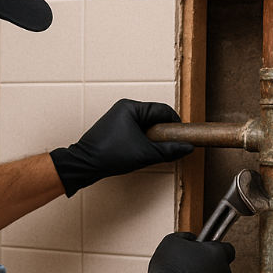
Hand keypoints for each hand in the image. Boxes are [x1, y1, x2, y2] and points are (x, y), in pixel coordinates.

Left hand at [49, 99, 193, 196]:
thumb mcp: (146, 154)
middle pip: (154, 117)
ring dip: (153, 137)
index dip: (175, 123)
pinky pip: (136, 129)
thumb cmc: (110, 155)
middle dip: (164, 132)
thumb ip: (169, 150)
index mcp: (131, 107)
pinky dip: (143, 139)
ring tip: (155, 151)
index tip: (183, 137)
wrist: (85, 165)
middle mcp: (124, 108)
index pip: (162, 110)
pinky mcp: (114, 127)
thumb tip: (187, 148)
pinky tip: (143, 151)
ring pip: (146, 124)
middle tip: (170, 146)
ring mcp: (118, 117)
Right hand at [133, 232, 235, 272]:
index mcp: (217, 254)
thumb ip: (187, 237)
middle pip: (221, 268)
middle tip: (191, 266)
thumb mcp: (172, 241)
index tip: (205, 250)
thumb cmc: (169, 270)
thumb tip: (191, 239)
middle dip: (209, 267)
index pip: (228, 249)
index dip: (215, 249)